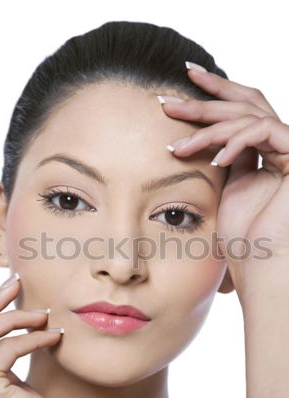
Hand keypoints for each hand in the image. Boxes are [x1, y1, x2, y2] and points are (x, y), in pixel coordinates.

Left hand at [159, 66, 288, 286]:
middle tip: (167, 102)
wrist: (261, 263)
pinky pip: (264, 130)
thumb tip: (196, 140)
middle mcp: (280, 144)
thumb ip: (222, 159)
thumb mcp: (225, 188)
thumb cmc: (243, 237)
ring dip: (208, 130)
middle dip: (203, 100)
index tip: (178, 88)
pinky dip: (236, 141)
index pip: (239, 111)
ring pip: (248, 116)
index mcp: (262, 150)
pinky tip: (215, 160)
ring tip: (177, 148)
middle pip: (243, 104)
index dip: (212, 94)